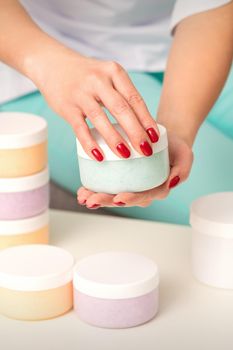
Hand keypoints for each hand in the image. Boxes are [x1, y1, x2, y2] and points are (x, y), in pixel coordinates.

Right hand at [33, 49, 158, 160]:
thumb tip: (141, 127)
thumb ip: (121, 96)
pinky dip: (90, 143)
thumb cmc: (87, 76)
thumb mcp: (107, 77)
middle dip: (136, 132)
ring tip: (126, 155)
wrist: (52, 64)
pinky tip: (99, 156)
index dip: (146, 120)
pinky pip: (80, 128)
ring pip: (101, 119)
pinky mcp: (67, 106)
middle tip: (145, 150)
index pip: (134, 99)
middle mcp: (98, 80)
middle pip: (121, 109)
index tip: (154, 137)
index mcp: (114, 72)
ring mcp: (81, 93)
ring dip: (115, 139)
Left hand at [77, 132, 192, 207]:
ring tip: (82, 196)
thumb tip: (171, 182)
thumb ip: (182, 171)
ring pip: (112, 195)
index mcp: (156, 190)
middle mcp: (142, 190)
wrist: (167, 139)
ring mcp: (130, 185)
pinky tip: (83, 188)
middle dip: (105, 201)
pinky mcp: (121, 177)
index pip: (142, 197)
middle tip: (91, 200)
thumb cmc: (176, 149)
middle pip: (122, 199)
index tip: (118, 198)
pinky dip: (95, 187)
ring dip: (96, 197)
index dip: (130, 199)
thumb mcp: (185, 157)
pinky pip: (107, 185)